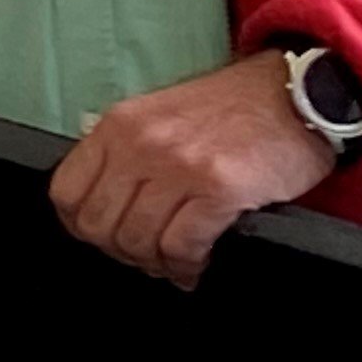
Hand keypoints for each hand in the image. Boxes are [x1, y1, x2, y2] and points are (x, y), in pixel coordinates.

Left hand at [48, 53, 337, 287]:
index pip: (66, 191)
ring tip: (173, 262)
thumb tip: (104, 206)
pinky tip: (197, 263)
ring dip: (155, 263)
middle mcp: (141, 143)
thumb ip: (126, 153)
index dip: (80, 226)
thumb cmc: (232, 109)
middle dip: (119, 251)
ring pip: (138, 241)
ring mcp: (179, 165)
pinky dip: (186, 265)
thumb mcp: (159, 116)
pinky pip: (182, 247)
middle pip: (99, 225)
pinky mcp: (219, 188)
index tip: (102, 237)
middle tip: (144, 257)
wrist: (295, 95)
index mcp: (119, 125)